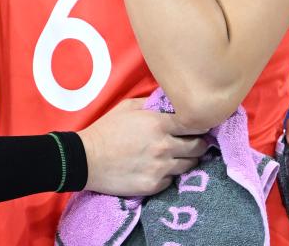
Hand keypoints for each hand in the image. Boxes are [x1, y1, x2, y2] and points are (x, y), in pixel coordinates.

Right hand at [77, 98, 209, 196]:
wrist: (86, 159)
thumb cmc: (106, 130)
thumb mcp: (127, 107)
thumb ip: (152, 104)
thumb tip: (169, 103)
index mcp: (159, 124)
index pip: (195, 124)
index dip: (201, 125)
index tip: (200, 126)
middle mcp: (165, 147)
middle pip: (198, 147)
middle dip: (199, 144)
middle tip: (193, 143)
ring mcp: (161, 168)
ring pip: (189, 165)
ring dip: (187, 160)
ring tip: (179, 156)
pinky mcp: (154, 185)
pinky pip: (173, 180)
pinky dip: (170, 174)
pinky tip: (160, 169)